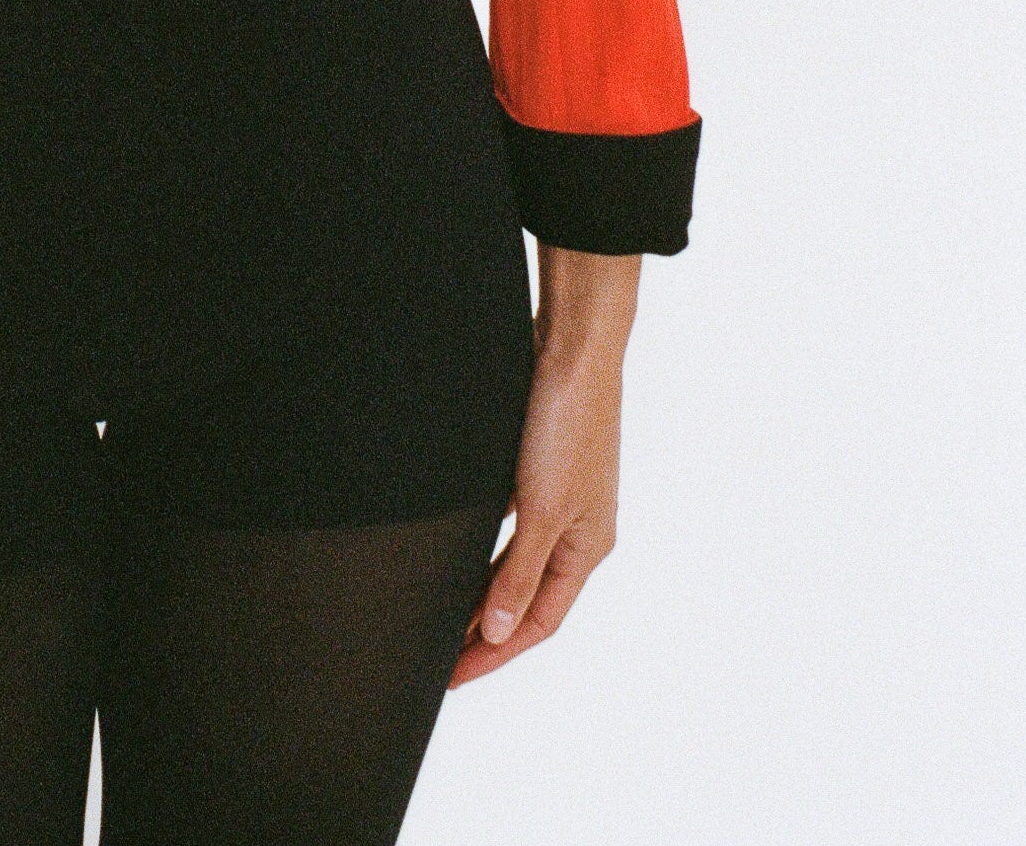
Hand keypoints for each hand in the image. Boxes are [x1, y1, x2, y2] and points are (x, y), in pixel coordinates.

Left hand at [447, 246, 639, 688]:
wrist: (571, 347)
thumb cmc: (568, 423)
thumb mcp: (543, 508)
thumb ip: (519, 573)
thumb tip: (496, 632)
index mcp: (587, 548)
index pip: (537, 622)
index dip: (494, 654)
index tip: (451, 678)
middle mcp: (577, 529)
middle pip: (526, 598)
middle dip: (485, 632)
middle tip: (438, 659)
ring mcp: (558, 498)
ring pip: (515, 564)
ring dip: (482, 593)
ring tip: (441, 620)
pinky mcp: (537, 469)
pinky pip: (508, 529)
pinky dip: (483, 550)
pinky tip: (456, 554)